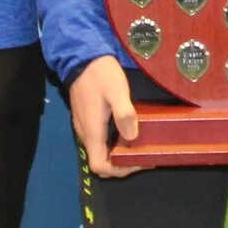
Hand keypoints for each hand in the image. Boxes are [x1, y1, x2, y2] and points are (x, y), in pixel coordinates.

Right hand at [70, 55, 141, 176]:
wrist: (82, 57)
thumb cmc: (101, 74)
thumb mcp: (117, 91)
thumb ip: (124, 114)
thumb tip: (132, 138)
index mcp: (92, 131)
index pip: (99, 166)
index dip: (118, 170)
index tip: (138, 162)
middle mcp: (86, 134)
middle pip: (100, 161)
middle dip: (122, 164)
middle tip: (144, 154)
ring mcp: (85, 126)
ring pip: (100, 151)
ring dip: (119, 153)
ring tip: (140, 144)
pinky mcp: (87, 119)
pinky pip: (99, 139)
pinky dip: (114, 143)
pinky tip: (128, 131)